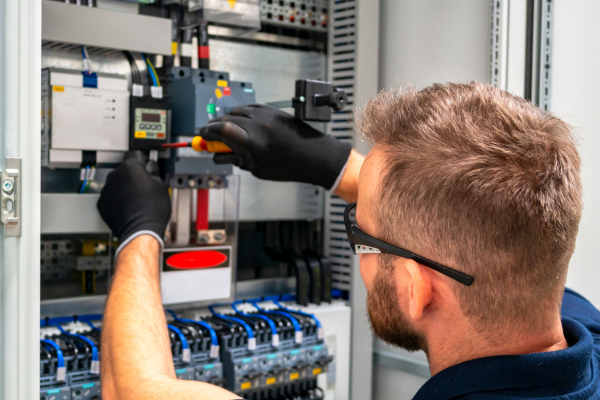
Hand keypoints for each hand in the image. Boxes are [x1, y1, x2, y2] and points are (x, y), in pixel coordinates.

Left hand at [97, 151, 170, 252]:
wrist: (140, 230)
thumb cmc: (152, 210)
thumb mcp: (161, 185)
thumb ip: (154, 171)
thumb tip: (151, 167)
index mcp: (131, 167)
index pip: (135, 154)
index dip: (143, 160)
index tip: (146, 165)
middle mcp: (115, 175)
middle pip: (124, 169)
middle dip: (133, 175)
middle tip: (144, 186)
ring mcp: (106, 189)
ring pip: (116, 183)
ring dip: (124, 188)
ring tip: (136, 199)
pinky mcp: (102, 203)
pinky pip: (110, 197)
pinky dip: (117, 200)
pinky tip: (128, 207)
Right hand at [199, 104, 352, 189]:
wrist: (315, 155)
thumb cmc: (290, 167)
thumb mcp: (259, 169)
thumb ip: (238, 160)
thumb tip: (222, 155)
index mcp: (253, 143)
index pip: (221, 131)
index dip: (207, 133)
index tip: (202, 137)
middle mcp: (259, 125)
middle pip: (226, 119)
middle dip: (214, 127)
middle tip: (209, 136)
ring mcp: (266, 115)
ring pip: (237, 111)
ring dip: (227, 119)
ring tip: (226, 131)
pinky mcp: (273, 111)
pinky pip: (250, 108)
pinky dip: (242, 114)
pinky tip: (242, 123)